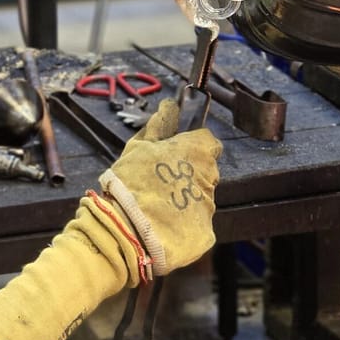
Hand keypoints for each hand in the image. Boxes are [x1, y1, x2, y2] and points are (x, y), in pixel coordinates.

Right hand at [98, 99, 221, 274]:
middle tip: (160, 182)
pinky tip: (163, 224)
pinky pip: (196, 223)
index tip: (174, 154)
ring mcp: (209, 206)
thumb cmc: (131, 182)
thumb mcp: (138, 148)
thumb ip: (158, 126)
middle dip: (188, 174)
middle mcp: (210, 177)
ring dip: (184, 199)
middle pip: (205, 171)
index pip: (208, 142)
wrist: (129, 230)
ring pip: (200, 197)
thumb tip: (170, 106)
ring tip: (158, 206)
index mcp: (198, 152)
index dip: (192, 146)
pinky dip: (183, 223)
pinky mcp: (205, 233)